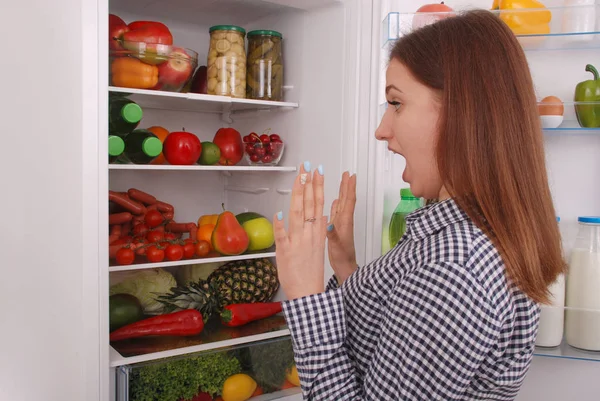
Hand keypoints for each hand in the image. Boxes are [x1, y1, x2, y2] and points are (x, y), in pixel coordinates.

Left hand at [273, 162, 326, 299]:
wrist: (308, 292)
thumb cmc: (310, 272)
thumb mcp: (317, 246)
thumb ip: (316, 229)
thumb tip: (320, 214)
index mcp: (317, 232)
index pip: (318, 204)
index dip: (317, 187)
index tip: (316, 172)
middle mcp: (309, 234)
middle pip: (309, 204)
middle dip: (308, 184)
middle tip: (307, 167)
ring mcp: (298, 242)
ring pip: (297, 214)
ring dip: (298, 195)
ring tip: (299, 179)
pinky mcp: (286, 252)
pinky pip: (282, 236)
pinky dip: (280, 225)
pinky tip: (279, 212)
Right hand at [327, 171, 357, 284]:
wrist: (345, 267)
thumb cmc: (342, 257)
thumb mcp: (336, 245)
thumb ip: (332, 234)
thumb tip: (329, 224)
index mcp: (345, 222)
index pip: (349, 200)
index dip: (349, 187)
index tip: (350, 176)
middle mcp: (344, 220)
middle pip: (347, 199)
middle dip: (347, 185)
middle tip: (347, 174)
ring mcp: (341, 224)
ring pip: (342, 203)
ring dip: (343, 192)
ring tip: (342, 182)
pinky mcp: (337, 228)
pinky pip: (337, 212)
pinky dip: (336, 204)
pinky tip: (335, 201)